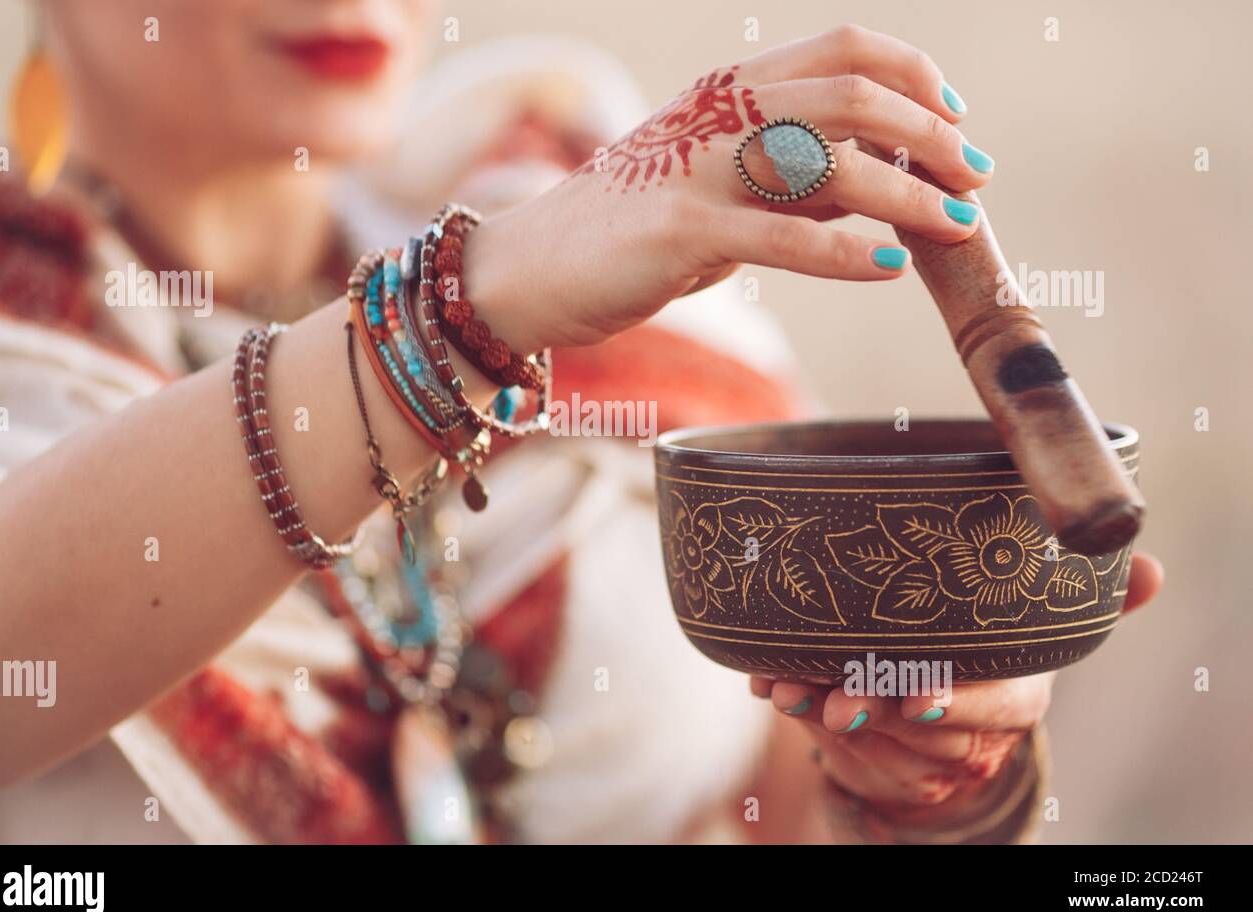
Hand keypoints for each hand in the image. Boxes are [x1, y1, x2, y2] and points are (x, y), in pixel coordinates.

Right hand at [464, 25, 995, 352]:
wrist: (526, 270)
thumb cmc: (622, 232)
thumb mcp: (712, 189)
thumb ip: (783, 180)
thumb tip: (869, 188)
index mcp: (728, 90)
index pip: (844, 50)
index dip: (915, 76)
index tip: (955, 121)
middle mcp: (719, 113)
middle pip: (853, 96)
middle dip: (933, 134)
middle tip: (975, 178)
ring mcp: (698, 167)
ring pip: (830, 162)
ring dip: (910, 193)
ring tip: (959, 226)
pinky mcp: (679, 230)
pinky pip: (781, 237)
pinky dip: (846, 252)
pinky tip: (891, 265)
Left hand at [750, 551, 1163, 820]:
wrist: (950, 721)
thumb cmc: (990, 654)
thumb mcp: (1036, 627)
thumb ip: (1083, 599)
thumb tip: (1150, 570)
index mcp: (1018, 692)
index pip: (1001, 706)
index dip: (962, 702)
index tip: (919, 695)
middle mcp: (969, 730)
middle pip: (923, 727)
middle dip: (875, 707)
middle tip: (837, 695)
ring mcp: (917, 748)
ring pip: (870, 737)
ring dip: (821, 708)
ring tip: (785, 685)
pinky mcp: (869, 753)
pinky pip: (829, 741)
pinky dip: (797, 707)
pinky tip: (767, 683)